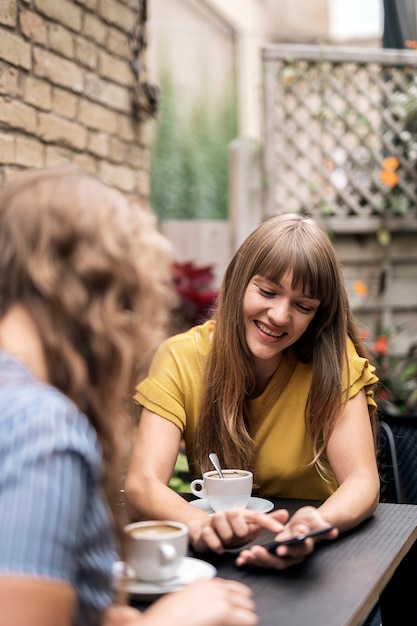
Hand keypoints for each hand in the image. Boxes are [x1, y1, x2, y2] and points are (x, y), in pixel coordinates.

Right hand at [142, 578, 257, 625]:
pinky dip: (246, 624)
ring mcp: (219, 598)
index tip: (231, 613)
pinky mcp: (224, 612)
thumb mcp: (183, 602)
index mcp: (203, 583)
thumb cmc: (165, 620)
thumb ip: (198, 600)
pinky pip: (248, 618)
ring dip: (245, 616)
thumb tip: (207, 609)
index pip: (229, 587)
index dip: (232, 602)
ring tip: (237, 625)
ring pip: (248, 605)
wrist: (158, 625)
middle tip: (237, 621)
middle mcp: (213, 586)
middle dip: (242, 608)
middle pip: (242, 594)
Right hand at [190, 508, 288, 553]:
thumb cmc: (230, 530)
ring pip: (220, 519)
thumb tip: (285, 514)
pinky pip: (209, 534)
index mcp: (242, 514)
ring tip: (227, 540)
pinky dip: (215, 544)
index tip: (280, 530)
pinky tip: (219, 548)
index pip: (258, 516)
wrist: (204, 532)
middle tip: (238, 536)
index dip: (269, 522)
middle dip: (238, 528)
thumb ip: (267, 521)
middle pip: (235, 513)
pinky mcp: (203, 530)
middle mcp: (228, 514)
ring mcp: (214, 521)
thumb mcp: (250, 528)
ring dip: (226, 535)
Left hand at [235, 506, 337, 569]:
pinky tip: (241, 559)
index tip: (280, 548)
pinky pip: (262, 560)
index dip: (289, 551)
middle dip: (267, 558)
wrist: (305, 523)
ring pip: (270, 563)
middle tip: (255, 551)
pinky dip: (251, 561)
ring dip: (257, 560)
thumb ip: (321, 524)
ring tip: (245, 555)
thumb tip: (331, 530)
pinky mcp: (273, 555)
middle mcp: (293, 556)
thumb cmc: (310, 521)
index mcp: (304, 546)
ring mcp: (283, 557)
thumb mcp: (315, 518)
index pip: (298, 551)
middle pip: (281, 561)